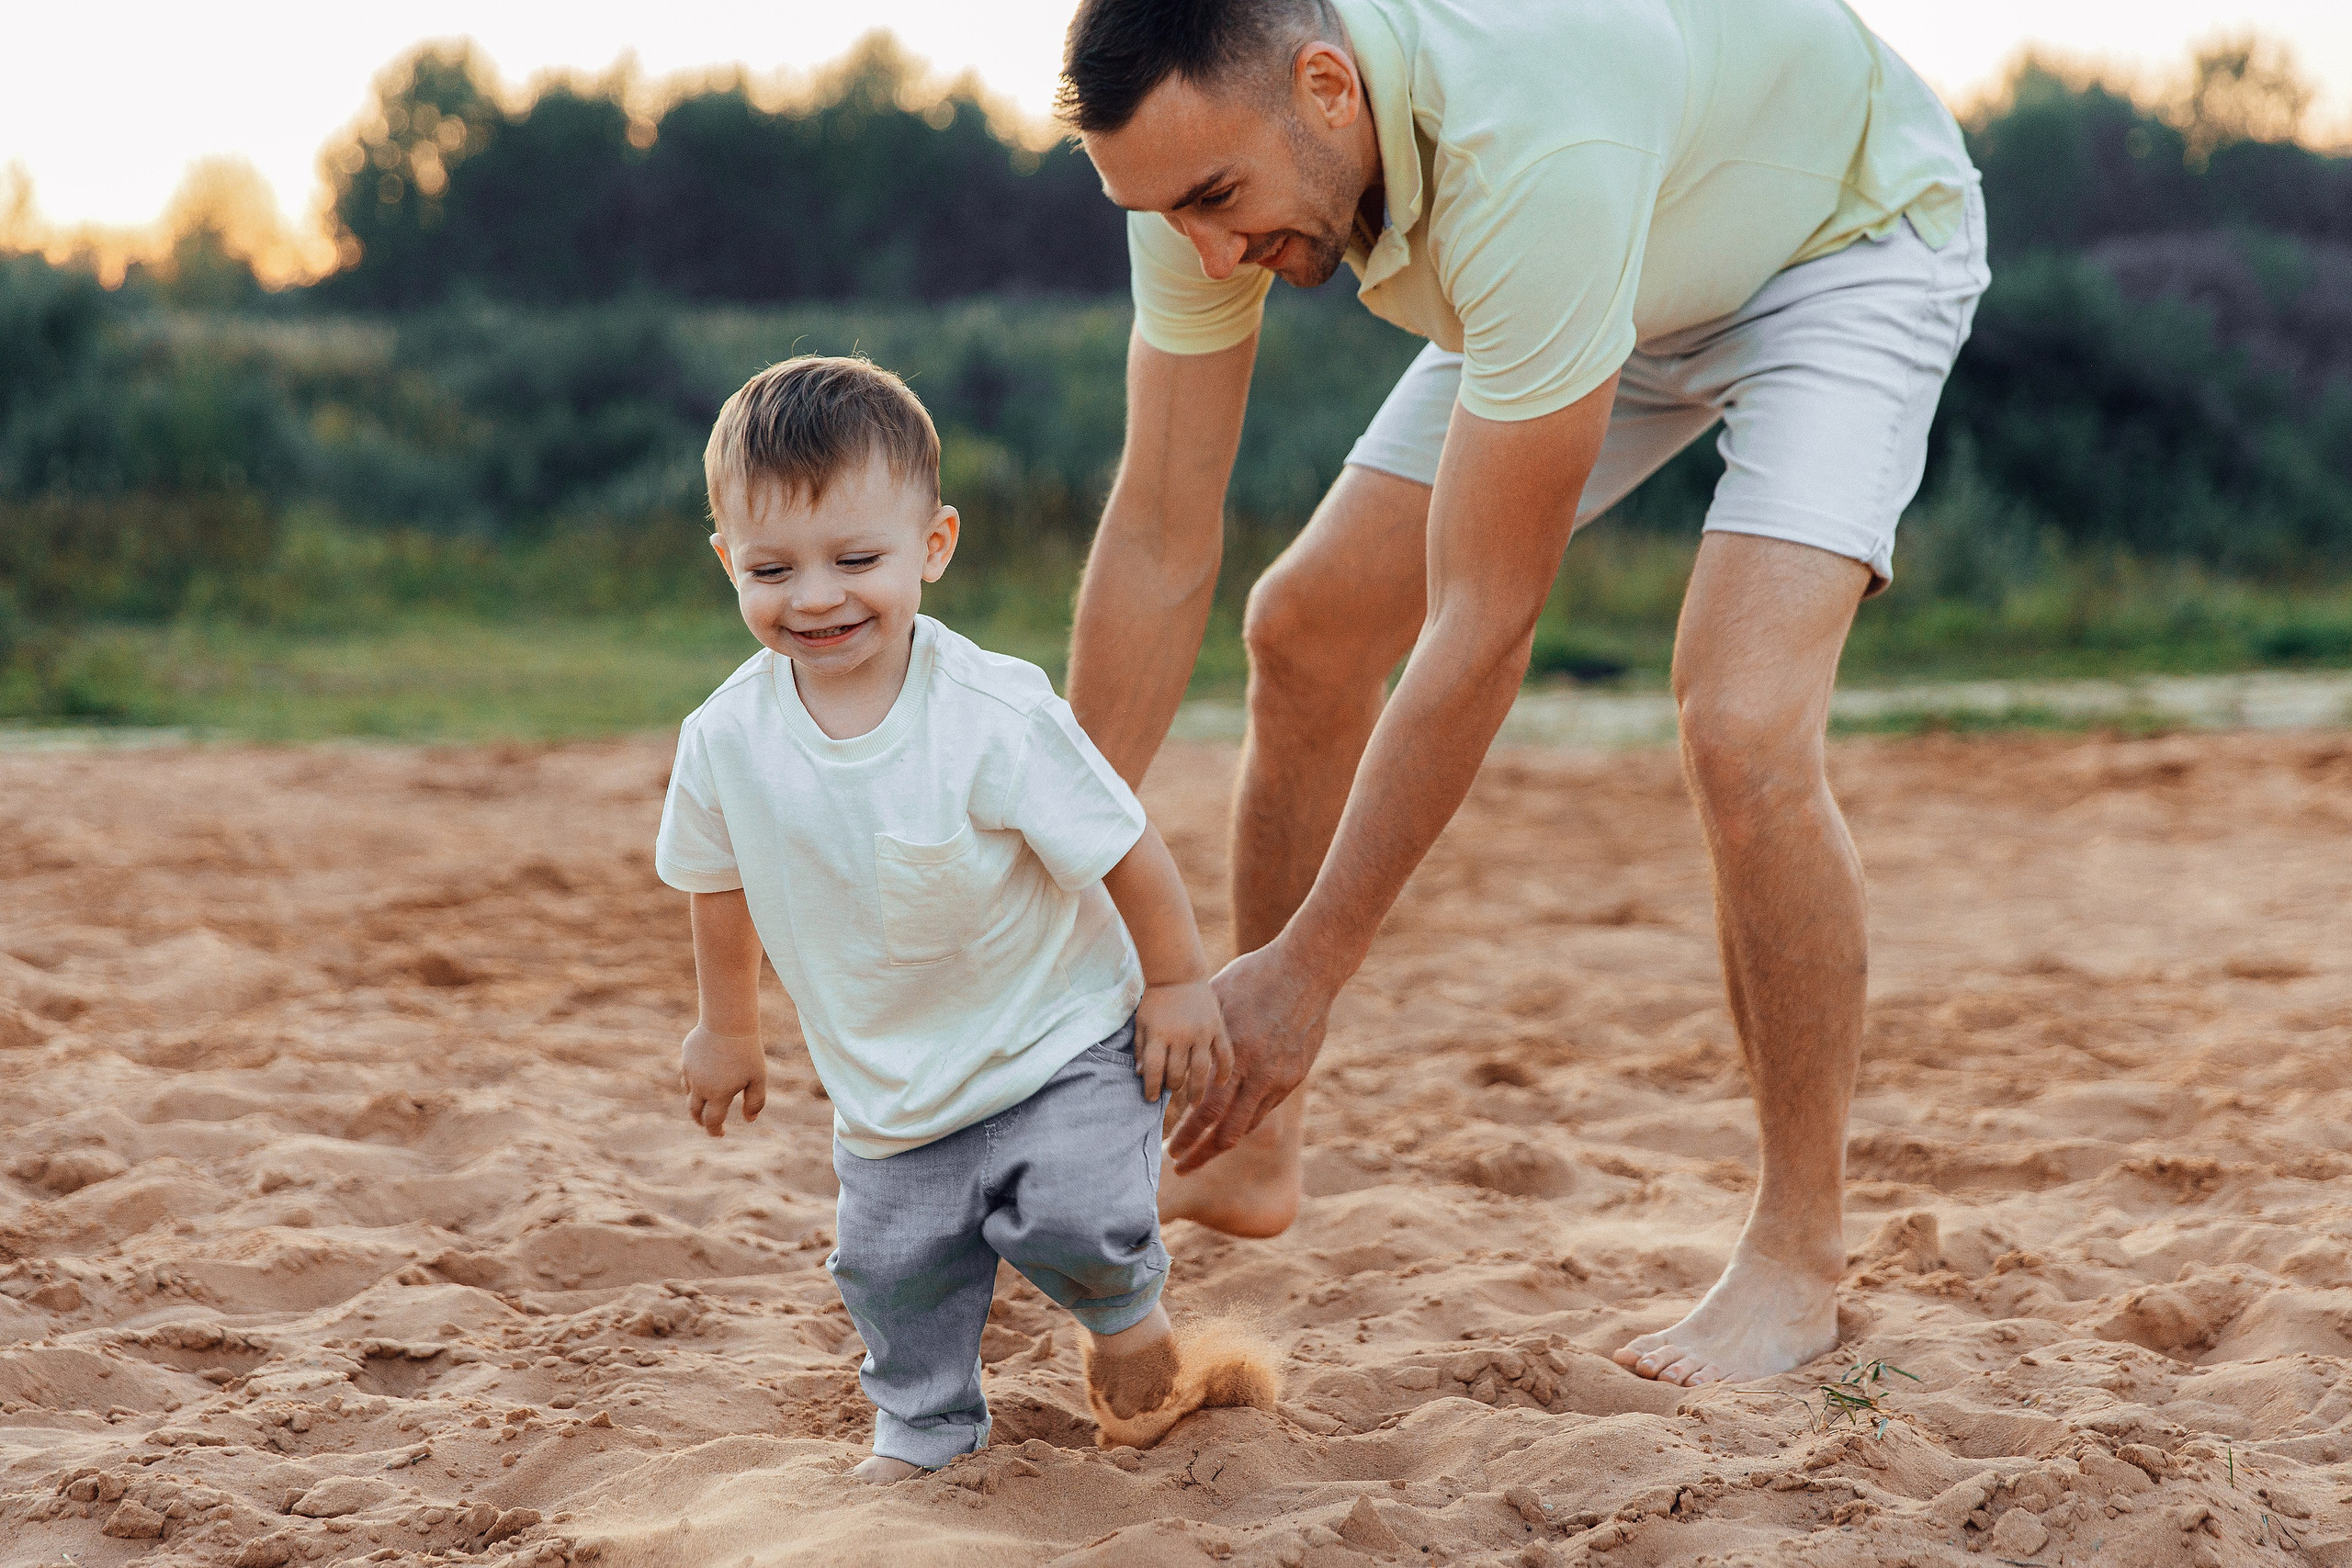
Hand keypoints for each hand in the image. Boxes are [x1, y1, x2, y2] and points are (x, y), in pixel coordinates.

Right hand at [678, 1023, 766, 1137]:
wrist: (727, 1022)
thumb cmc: (747, 1051)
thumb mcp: (758, 1078)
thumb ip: (755, 1101)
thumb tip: (749, 1120)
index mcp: (718, 1095)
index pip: (712, 1122)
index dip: (715, 1131)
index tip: (720, 1134)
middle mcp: (700, 1086)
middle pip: (694, 1112)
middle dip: (701, 1121)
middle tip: (709, 1123)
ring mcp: (690, 1071)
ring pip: (689, 1093)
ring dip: (697, 1100)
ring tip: (707, 1099)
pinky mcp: (686, 1057)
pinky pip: (687, 1074)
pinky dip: (693, 1081)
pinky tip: (703, 1075)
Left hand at [1133, 978, 1232, 1103]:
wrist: (1177, 973)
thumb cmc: (1156, 999)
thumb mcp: (1141, 1022)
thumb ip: (1141, 1049)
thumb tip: (1140, 1075)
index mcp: (1158, 1034)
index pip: (1154, 1070)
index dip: (1151, 1088)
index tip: (1151, 1098)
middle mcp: (1180, 1036)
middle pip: (1177, 1073)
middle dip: (1173, 1087)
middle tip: (1173, 1093)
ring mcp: (1201, 1032)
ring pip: (1201, 1070)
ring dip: (1197, 1090)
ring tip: (1194, 1102)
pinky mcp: (1217, 1027)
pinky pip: (1224, 1054)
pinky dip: (1224, 1070)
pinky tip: (1221, 1082)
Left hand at [1166, 940, 1330, 1173]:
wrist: (1308, 970)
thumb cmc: (1255, 976)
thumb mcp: (1218, 999)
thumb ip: (1200, 1035)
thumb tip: (1171, 1055)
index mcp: (1235, 1056)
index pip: (1205, 1111)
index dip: (1186, 1135)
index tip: (1169, 1148)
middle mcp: (1259, 1074)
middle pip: (1226, 1132)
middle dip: (1201, 1154)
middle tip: (1180, 1165)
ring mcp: (1280, 1078)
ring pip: (1248, 1126)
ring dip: (1222, 1143)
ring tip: (1202, 1152)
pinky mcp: (1294, 1076)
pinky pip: (1265, 1109)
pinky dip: (1244, 1122)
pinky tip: (1229, 1125)